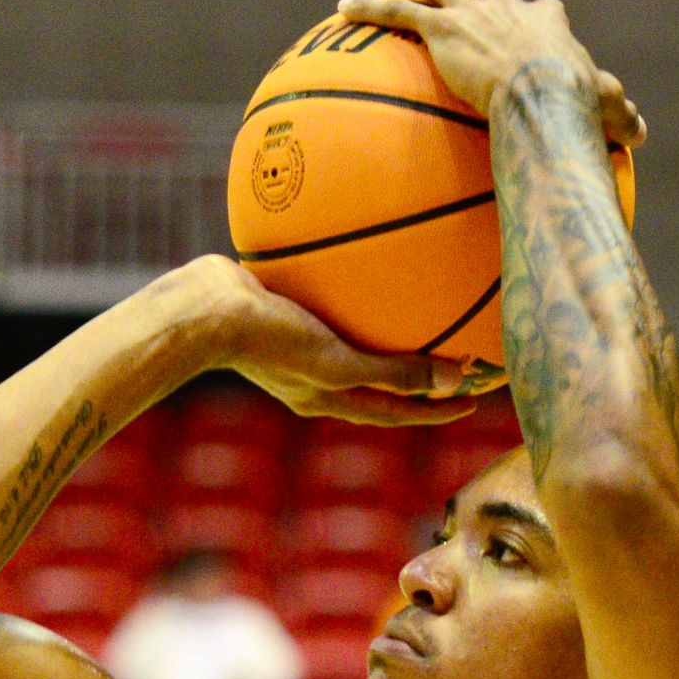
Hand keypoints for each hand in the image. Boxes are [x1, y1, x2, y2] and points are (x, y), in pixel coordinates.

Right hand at [178, 258, 488, 425]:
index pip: (398, 412)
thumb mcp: (338, 362)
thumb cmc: (270, 341)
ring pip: (358, 347)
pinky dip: (356, 299)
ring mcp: (297, 349)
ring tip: (418, 317)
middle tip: (459, 362)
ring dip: (389, 340)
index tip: (474, 399)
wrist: (204, 310)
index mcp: (330, 399)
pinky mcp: (283, 315)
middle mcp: (317, 379)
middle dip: (421, 379)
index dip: (438, 409)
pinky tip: (366, 267)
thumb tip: (455, 381)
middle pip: (382, 384)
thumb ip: (395, 372)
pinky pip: (334, 310)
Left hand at [333, 0, 645, 151]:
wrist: (543, 95)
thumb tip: (642, 133)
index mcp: (547, 26)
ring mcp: (472, 14)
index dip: (533, 16)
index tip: (530, 23)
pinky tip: (342, 6)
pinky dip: (368, 6)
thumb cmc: (577, 107)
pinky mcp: (441, 27)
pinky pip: (396, 11)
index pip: (541, 11)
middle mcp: (509, 9)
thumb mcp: (607, 111)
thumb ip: (619, 117)